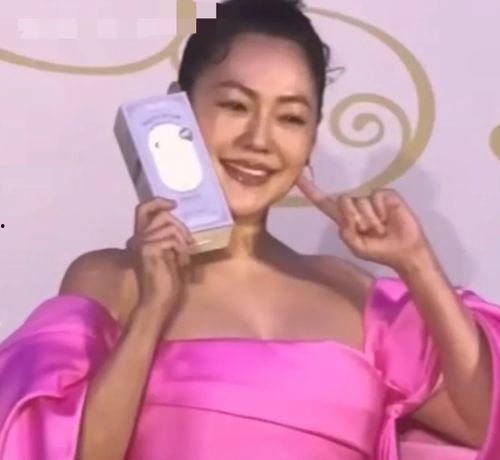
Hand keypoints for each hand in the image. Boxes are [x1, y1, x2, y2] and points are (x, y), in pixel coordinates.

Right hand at [125, 197, 193, 323]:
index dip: (158, 201)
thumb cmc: (166, 283)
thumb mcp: (172, 255)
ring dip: (182, 238)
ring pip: (168, 225)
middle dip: (180, 225)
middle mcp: (137, 238)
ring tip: (184, 253)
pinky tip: (181, 259)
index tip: (174, 204)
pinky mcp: (148, 249)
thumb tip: (183, 225)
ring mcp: (141, 243)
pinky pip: (171, 238)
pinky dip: (181, 247)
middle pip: (161, 215)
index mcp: (140, 239)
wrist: (158, 302)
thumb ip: (172, 238)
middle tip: (188, 241)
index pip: (143, 209)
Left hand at [296, 174, 434, 271]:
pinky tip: (388, 218)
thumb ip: (345, 231)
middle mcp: (355, 204)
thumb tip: (347, 213)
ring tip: (381, 228)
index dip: (310, 190)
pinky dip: (380, 211)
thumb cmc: (379, 251)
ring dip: (371, 219)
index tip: (297, 176)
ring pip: (360, 200)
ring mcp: (370, 198)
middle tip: (370, 231)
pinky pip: (376, 196)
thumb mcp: (356, 246)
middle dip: (355, 218)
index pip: (323, 202)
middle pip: (343, 200)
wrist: (405, 252)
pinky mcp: (386, 195)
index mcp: (344, 218)